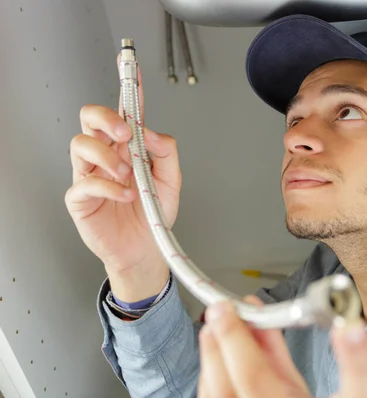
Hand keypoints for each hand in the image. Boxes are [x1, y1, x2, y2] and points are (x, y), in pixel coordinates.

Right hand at [65, 55, 181, 299]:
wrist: (147, 249)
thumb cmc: (154, 214)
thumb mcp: (172, 181)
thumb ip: (165, 153)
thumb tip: (149, 132)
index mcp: (129, 147)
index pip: (125, 111)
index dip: (127, 87)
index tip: (130, 65)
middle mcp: (108, 155)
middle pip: (91, 118)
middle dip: (105, 118)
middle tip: (125, 134)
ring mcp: (91, 174)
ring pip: (81, 143)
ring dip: (108, 156)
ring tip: (128, 176)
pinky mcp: (81, 197)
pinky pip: (84, 182)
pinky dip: (107, 187)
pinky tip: (125, 196)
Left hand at [197, 296, 366, 397]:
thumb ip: (358, 365)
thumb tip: (348, 328)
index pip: (252, 375)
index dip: (235, 339)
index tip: (227, 308)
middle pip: (223, 387)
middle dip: (218, 345)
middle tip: (218, 313)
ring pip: (217, 396)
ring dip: (215, 361)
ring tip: (218, 330)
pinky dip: (219, 379)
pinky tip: (228, 360)